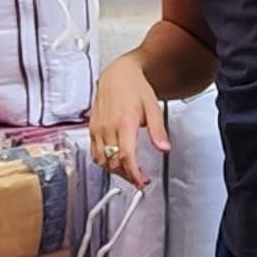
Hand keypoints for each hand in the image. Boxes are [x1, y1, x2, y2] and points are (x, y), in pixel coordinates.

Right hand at [88, 55, 170, 185]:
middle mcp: (108, 127)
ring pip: (102, 160)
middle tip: (140, 179)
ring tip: (129, 172)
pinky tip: (114, 162)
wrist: (117, 75)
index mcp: (124, 122)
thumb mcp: (153, 107)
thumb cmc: (134, 88)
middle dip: (127, 175)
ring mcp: (97, 129)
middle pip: (113, 162)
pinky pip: (94, 153)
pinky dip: (103, 163)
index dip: (134, 173)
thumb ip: (158, 131)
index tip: (142, 181)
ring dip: (115, 171)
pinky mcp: (92, 130)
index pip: (126, 156)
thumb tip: (164, 148)